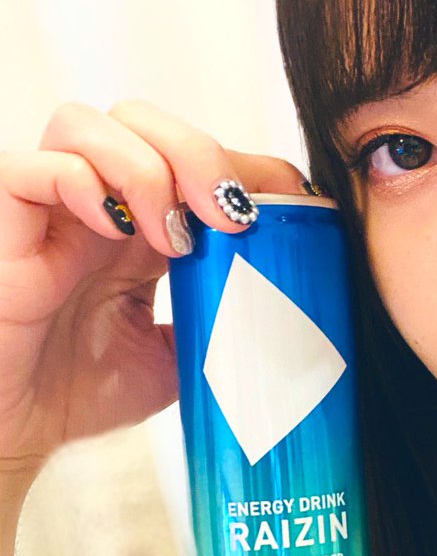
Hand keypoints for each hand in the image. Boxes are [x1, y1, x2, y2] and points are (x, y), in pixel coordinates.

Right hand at [0, 99, 310, 484]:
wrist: (14, 433)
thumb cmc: (79, 395)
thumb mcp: (174, 361)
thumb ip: (216, 324)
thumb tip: (282, 313)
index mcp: (139, 226)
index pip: (191, 157)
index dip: (241, 164)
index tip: (289, 203)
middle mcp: (94, 205)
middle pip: (144, 121)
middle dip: (199, 153)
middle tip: (232, 216)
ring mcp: (47, 211)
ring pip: (86, 123)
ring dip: (146, 167)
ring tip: (173, 236)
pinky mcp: (4, 227)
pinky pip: (29, 167)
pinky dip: (79, 182)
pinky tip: (114, 229)